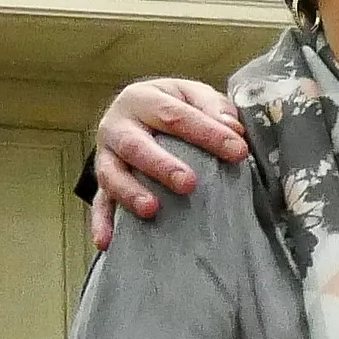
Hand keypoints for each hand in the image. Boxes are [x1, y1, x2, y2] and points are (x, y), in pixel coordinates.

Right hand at [83, 77, 245, 251]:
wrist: (138, 111)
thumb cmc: (175, 107)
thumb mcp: (194, 96)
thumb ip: (213, 108)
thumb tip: (232, 129)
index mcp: (143, 99)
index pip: (174, 116)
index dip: (207, 133)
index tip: (238, 151)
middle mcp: (118, 126)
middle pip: (136, 146)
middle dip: (161, 165)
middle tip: (189, 183)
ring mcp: (107, 155)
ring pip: (112, 174)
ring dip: (130, 193)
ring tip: (151, 209)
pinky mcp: (103, 182)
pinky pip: (100, 203)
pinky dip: (101, 222)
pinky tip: (106, 242)